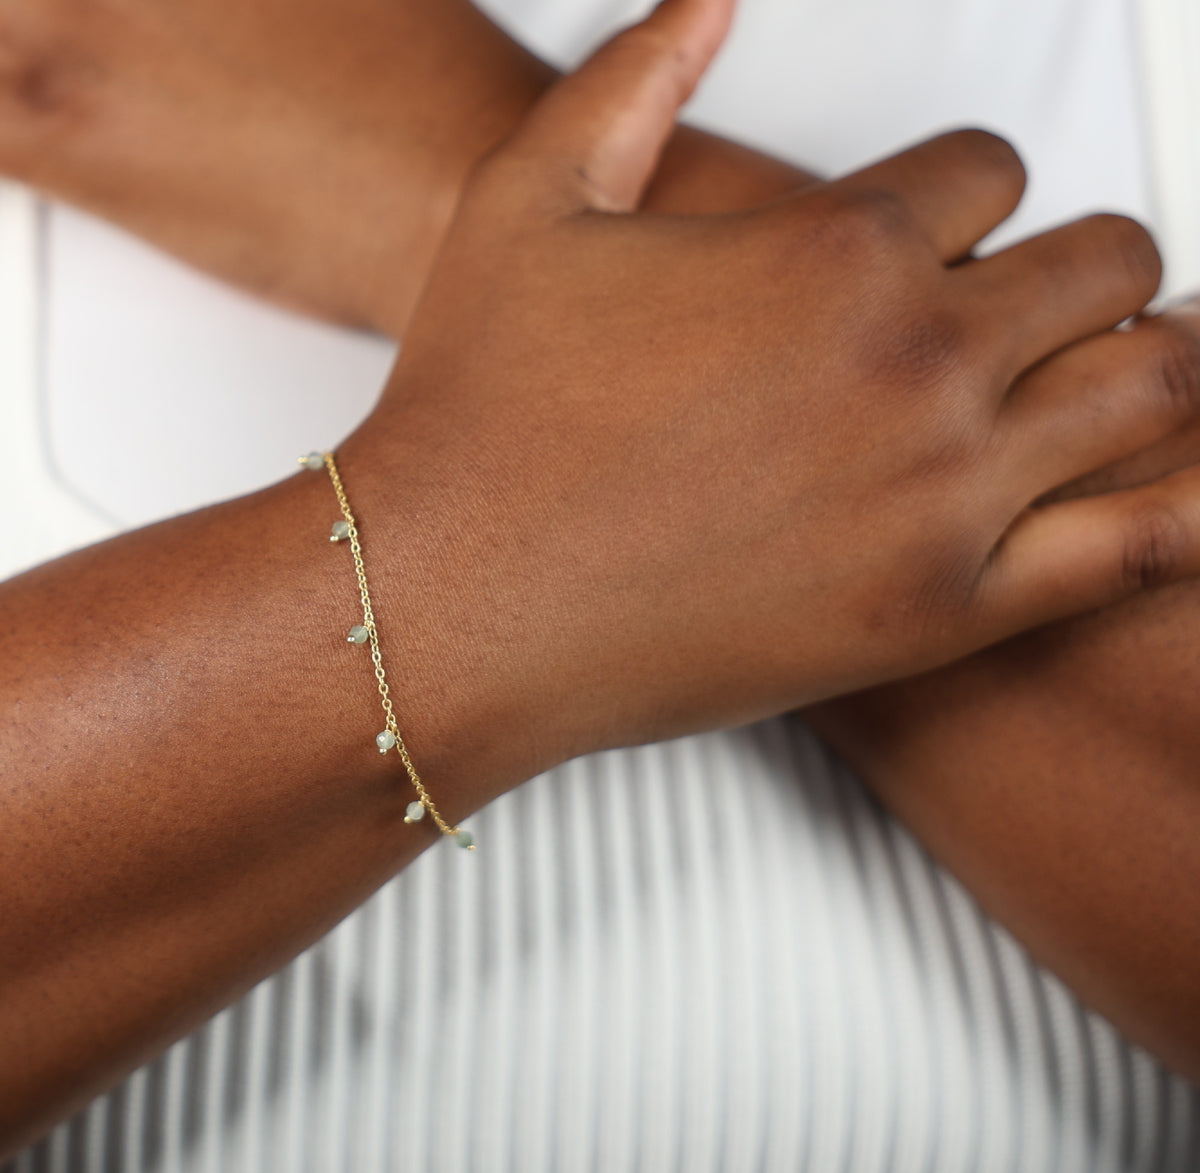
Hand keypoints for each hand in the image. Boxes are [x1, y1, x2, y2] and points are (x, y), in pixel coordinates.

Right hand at [338, 0, 1199, 780]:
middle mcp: (916, 361)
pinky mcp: (942, 612)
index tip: (949, 234)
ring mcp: (943, 493)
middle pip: (1100, 263)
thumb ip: (631, 76)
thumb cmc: (484, 418)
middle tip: (1045, 300)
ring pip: (1148, 383)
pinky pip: (1134, 549)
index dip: (973, 196)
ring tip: (1125, 367)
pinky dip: (1187, 509)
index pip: (992, 173)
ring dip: (1149, 358)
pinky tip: (1189, 489)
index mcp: (838, 249)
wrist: (459, 596)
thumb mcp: (528, 200)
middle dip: (1079, 267)